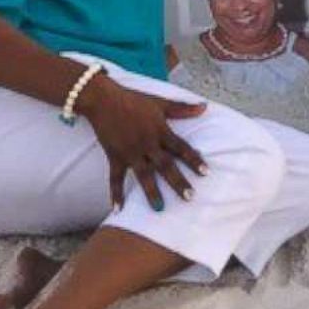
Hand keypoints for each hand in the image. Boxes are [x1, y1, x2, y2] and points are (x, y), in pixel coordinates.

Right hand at [78, 77, 206, 211]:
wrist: (103, 99)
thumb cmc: (133, 99)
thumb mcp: (160, 102)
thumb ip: (182, 108)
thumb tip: (205, 107)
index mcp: (160, 130)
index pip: (181, 147)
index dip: (193, 159)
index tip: (205, 172)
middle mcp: (147, 143)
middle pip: (165, 165)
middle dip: (178, 181)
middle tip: (189, 197)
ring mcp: (130, 152)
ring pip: (143, 174)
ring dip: (151, 191)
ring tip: (159, 208)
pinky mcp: (114, 156)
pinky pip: (115, 177)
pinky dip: (115, 193)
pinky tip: (117, 209)